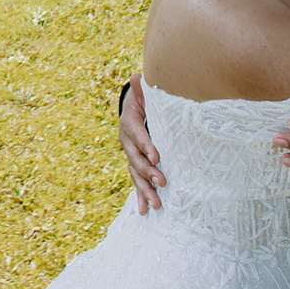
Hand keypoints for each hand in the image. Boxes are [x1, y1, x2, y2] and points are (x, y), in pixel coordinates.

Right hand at [119, 72, 164, 211]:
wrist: (135, 108)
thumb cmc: (145, 99)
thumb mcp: (144, 92)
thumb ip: (143, 88)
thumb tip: (138, 77)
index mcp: (129, 123)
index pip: (136, 134)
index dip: (145, 145)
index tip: (157, 157)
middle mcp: (127, 142)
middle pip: (135, 158)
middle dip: (148, 172)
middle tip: (162, 181)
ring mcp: (130, 155)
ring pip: (135, 174)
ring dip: (145, 190)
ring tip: (156, 203)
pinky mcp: (136, 164)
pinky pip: (136, 181)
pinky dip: (139, 196)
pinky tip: (144, 211)